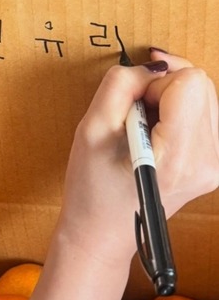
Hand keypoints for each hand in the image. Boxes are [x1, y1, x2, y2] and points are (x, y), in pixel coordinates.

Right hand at [59, 55, 218, 273]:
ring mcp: (214, 166)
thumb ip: (121, 84)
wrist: (103, 234)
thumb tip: (153, 65)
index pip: (189, 82)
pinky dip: (179, 111)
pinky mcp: (213, 165)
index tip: (133, 106)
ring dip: (172, 98)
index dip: (155, 83)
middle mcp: (207, 161)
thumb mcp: (93, 127)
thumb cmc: (93, 187)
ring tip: (145, 125)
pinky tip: (157, 132)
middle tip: (136, 114)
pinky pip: (203, 112)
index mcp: (179, 155)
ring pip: (204, 94)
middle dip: (165, 86)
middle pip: (201, 84)